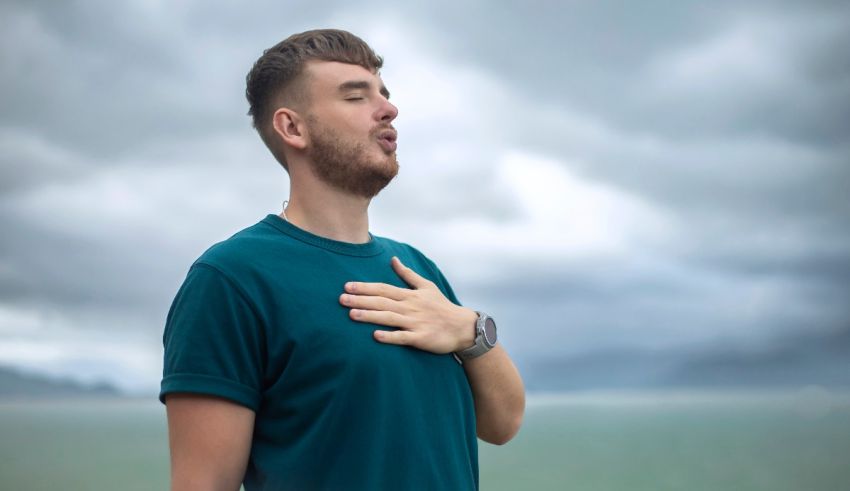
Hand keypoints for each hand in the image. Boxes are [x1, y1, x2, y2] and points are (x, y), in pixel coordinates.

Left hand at [339, 256, 477, 353]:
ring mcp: (415, 323)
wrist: (462, 327)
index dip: (365, 287)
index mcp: (410, 295)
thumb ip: (408, 274)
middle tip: (341, 299)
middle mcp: (410, 307)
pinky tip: (375, 336)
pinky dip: (389, 336)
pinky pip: (402, 337)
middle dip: (361, 300)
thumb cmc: (441, 306)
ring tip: (351, 315)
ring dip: (369, 316)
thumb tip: (393, 259)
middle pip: (382, 302)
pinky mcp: (420, 338)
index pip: (383, 289)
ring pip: (389, 318)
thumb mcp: (426, 286)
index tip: (347, 286)